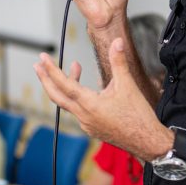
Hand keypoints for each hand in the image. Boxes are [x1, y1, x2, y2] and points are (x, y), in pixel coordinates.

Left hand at [34, 38, 170, 161]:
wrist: (148, 142)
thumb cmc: (138, 116)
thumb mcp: (128, 85)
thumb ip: (119, 62)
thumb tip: (117, 42)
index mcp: (89, 105)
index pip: (64, 85)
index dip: (51, 70)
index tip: (42, 59)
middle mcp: (84, 117)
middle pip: (57, 97)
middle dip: (46, 80)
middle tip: (37, 66)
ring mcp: (87, 125)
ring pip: (69, 103)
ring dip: (67, 85)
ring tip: (76, 67)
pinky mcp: (93, 129)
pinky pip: (78, 111)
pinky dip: (77, 97)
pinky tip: (88, 89)